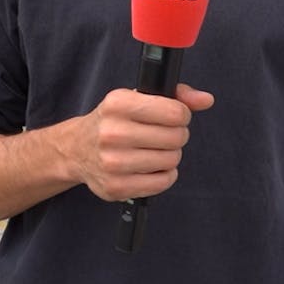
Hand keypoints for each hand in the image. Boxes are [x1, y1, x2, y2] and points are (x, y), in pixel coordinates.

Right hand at [74, 83, 213, 201]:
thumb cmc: (114, 121)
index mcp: (118, 103)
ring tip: (156, 150)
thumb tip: (206, 99)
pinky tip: (152, 167)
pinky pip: (162, 182)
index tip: (173, 117)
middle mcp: (112, 132)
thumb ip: (176, 95)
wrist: (77, 149)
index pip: (175, 112)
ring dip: (170, 155)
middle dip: (177, 136)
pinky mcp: (116, 187)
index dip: (181, 115)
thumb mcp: (138, 98)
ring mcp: (112, 163)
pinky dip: (165, 175)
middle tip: (164, 135)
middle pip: (176, 137)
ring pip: (172, 160)